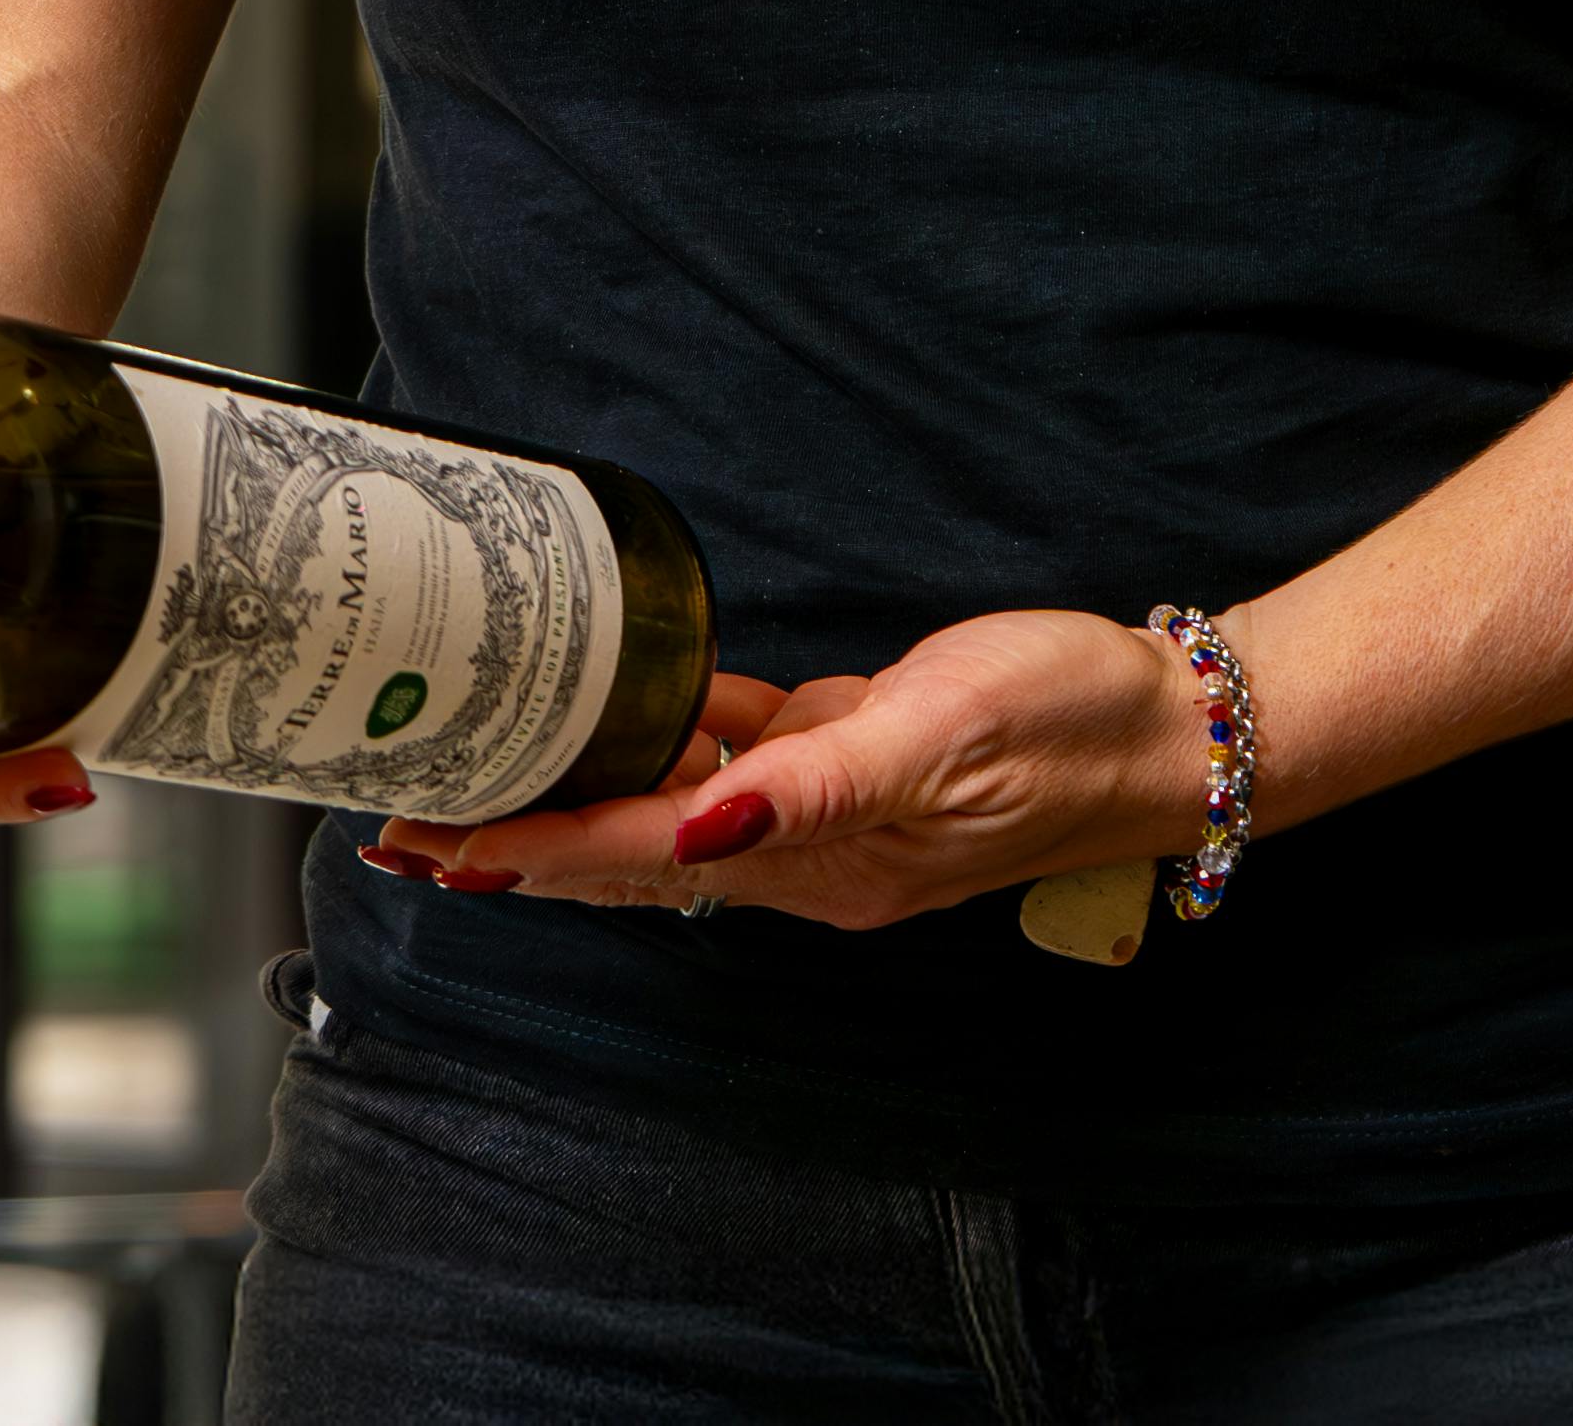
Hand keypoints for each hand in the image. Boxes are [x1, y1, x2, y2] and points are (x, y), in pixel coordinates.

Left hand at [362, 611, 1210, 928]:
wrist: (1167, 725)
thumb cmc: (1066, 720)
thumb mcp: (942, 732)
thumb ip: (821, 783)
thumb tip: (706, 820)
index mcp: (826, 857)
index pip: (642, 855)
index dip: (536, 851)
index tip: (438, 845)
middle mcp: (813, 853)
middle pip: (632, 854)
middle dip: (520, 846)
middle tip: (405, 828)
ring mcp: (831, 814)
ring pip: (669, 813)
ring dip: (575, 802)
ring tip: (479, 782)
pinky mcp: (852, 763)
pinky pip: (735, 760)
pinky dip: (667, 744)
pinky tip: (619, 714)